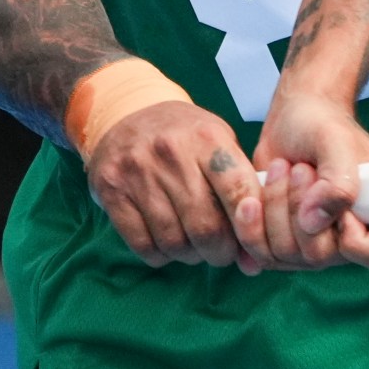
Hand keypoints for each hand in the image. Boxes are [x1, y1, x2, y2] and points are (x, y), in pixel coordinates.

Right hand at [84, 101, 269, 273]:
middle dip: (220, 252)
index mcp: (207, 137)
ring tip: (194, 247)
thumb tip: (257, 251)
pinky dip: (160, 256)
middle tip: (221, 252)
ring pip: (174, 241)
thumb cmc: (184, 135)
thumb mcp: (218, 141)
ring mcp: (138, 171)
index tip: (250, 237)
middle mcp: (171, 152)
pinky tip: (166, 245)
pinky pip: (142, 245)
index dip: (250, 226)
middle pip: (206, 227)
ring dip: (190, 256)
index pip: (239, 191)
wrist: (126, 111)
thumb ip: (241, 187)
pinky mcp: (112, 190)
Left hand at [252, 87, 368, 273]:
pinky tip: (254, 197)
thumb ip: (338, 183)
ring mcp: (318, 246)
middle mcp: (352, 238)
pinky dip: (252, 224)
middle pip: (320, 255)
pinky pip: (263, 254)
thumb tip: (314, 223)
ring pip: (287, 255)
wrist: (294, 120)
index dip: (353, 236)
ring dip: (275, 206)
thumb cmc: (324, 125)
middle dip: (298, 205)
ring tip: (281, 168)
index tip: (331, 195)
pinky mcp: (286, 245)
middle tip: (299, 168)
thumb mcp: (336, 142)